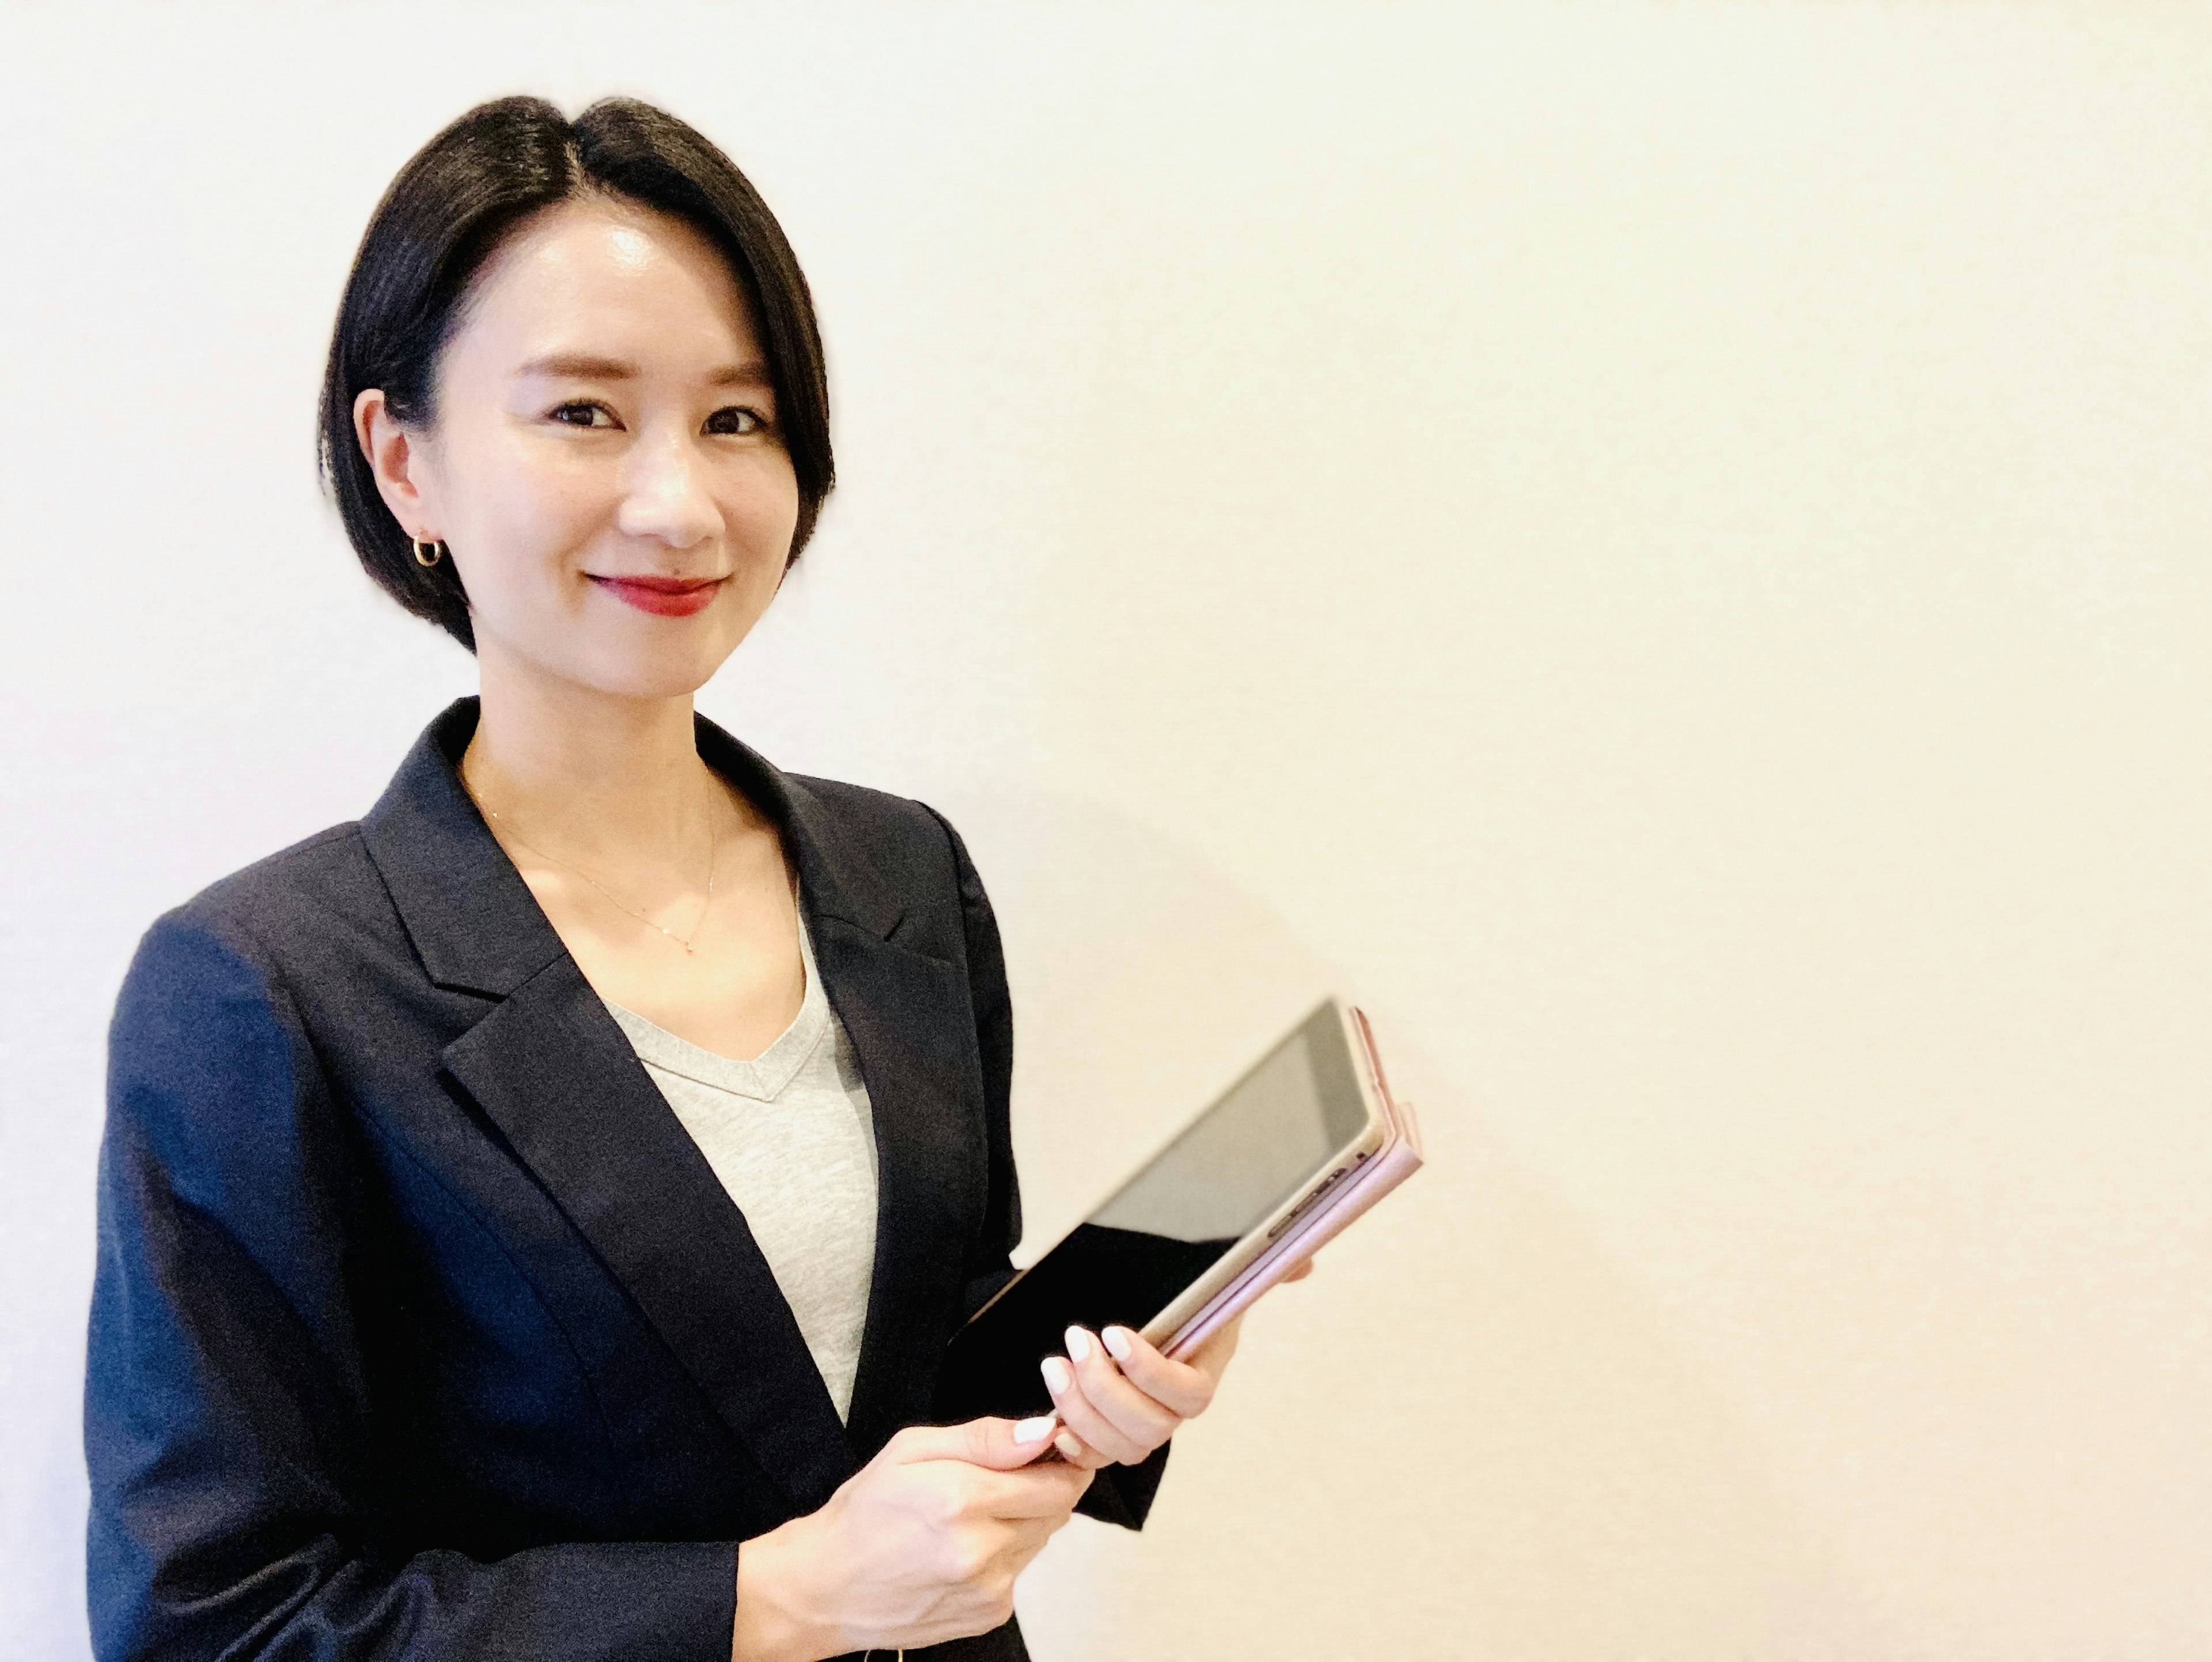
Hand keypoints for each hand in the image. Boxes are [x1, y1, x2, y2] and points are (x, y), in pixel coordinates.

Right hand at [731, 1414, 1091, 1661]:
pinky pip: (1019, 1571)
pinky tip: (963, 1547)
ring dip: (1021, 1520)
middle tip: (996, 1479)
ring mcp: (988, 1588)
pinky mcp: (989, 1614)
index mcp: (963, 1499)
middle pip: (1057, 1509)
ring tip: (969, 1514)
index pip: (1060, 1480)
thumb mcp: (912, 1449)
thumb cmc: (863, 1513)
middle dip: (1040, 1486)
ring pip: (1041, 1539)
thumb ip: (985, 1438)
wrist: (826, 1587)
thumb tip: (1042, 1431)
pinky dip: (1004, 1554)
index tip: (1049, 1448)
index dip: (1062, 1459)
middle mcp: (982, 1549)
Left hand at [1040, 1253, 1317, 1469]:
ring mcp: (1143, 1425)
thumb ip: (1260, 1266)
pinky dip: (1074, 1445)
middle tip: (1075, 1343)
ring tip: (1056, 1364)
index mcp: (1204, 1370)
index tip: (1114, 1332)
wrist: (1143, 1310)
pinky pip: (1096, 1460)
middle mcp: (1175, 1407)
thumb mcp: (1217, 1274)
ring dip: (1081, 1410)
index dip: (1151, 1372)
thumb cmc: (1183, 1295)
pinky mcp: (1109, 1434)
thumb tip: (1304, 1264)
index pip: (1190, 1395)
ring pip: (1118, 1446)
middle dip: (1105, 1389)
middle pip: (1150, 1428)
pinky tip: (1053, 1419)